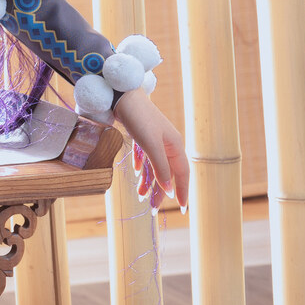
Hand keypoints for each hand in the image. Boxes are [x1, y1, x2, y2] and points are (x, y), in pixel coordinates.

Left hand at [110, 88, 189, 211]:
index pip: (182, 174)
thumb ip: (161, 167)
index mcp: (175, 146)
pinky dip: (143, 166)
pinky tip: (138, 173)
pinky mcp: (143, 135)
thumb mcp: (150, 145)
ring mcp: (156, 139)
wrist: (121, 95)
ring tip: (140, 195)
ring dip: (149, 181)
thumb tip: (170, 190)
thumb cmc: (138, 118)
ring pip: (156, 166)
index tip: (182, 209)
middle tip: (153, 209)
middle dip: (161, 191)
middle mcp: (168, 144)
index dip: (183, 191)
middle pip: (167, 173)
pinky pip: (146, 156)